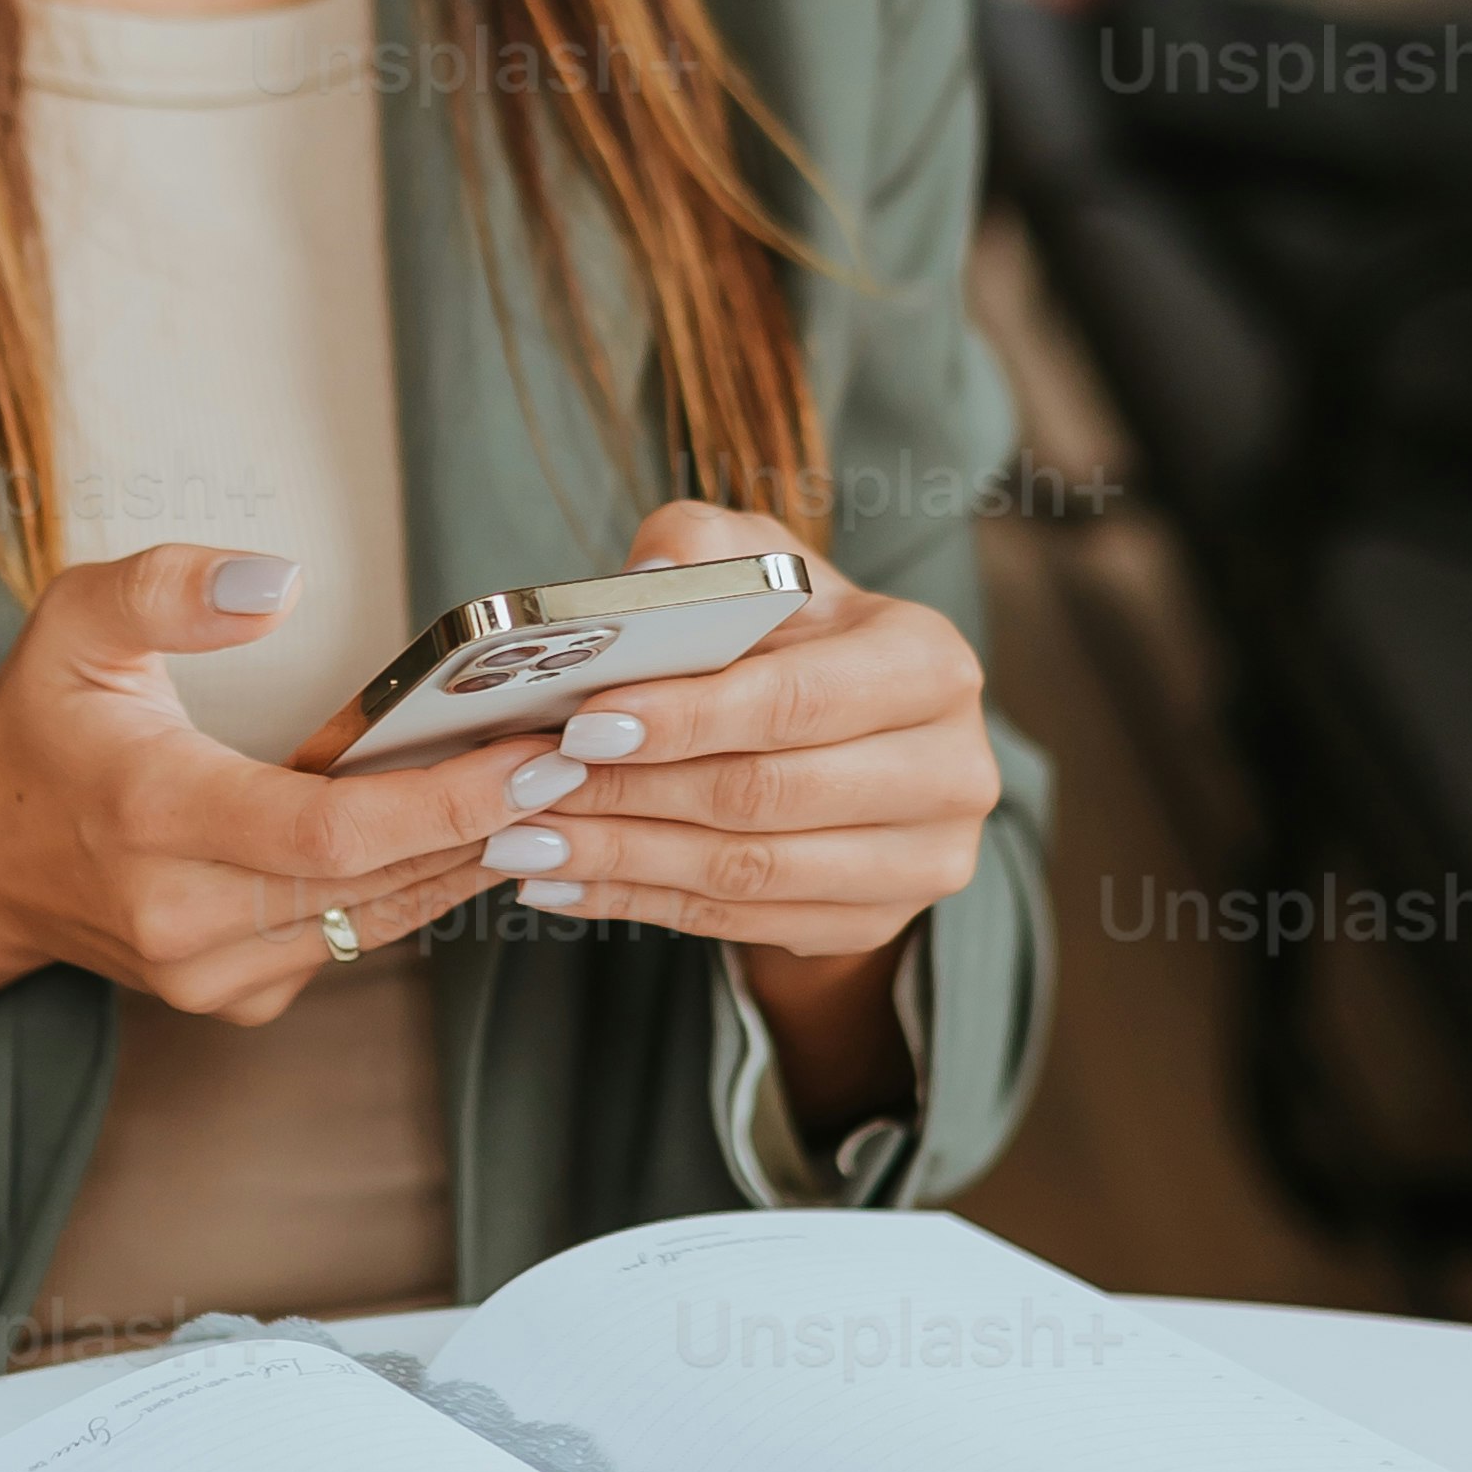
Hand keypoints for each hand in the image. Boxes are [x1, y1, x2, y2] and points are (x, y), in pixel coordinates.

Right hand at [0, 545, 540, 1051]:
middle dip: (492, 819)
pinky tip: (474, 825)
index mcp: (154, 822)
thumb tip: (276, 585)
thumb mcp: (74, 623)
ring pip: (383, 919)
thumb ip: (168, 590)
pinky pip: (356, 940)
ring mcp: (214, 974)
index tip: (537, 751)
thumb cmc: (40, 729)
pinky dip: (417, 883)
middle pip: (380, 882)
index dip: (446, 798)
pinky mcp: (237, 998)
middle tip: (584, 751)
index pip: (332, 832)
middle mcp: (187, 919)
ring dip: (471, 853)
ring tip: (557, 783)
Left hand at [480, 501, 1001, 1132]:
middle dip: (633, 792)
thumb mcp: (763, 565)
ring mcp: (924, 860)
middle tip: (528, 786)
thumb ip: (704, 548)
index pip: (798, 701)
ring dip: (621, 857)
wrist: (855, 737)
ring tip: (521, 839)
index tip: (585, 724)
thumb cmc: (798, 635)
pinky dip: (638, 902)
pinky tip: (560, 880)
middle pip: (766, 795)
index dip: (689, 716)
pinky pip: (738, 922)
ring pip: (747, 872)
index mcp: (930, 665)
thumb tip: (642, 583)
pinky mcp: (875, 922)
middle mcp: (950, 769)